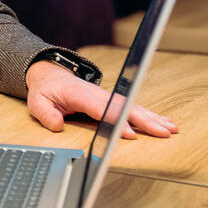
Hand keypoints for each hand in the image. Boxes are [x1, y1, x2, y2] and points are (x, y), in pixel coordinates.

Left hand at [25, 60, 178, 138]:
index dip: (117, 121)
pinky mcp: (111, 99)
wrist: (49, 74)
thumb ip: (45, 114)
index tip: (131, 133)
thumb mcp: (36, 102)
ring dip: (152, 117)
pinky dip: (149, 114)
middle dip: (144, 120)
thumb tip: (57, 125)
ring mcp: (106, 95)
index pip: (101, 109)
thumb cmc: (46, 90)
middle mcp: (97, 93)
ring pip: (132, 106)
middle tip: (162, 133)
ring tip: (170, 129)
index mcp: (79, 94)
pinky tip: (164, 122)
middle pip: (124, 107)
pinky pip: (132, 106)